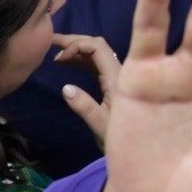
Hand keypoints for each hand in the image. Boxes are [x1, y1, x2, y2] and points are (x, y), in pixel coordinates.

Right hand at [54, 34, 121, 148]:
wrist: (141, 151)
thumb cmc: (124, 141)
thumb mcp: (101, 126)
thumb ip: (85, 108)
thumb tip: (66, 88)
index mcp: (118, 78)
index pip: (99, 48)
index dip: (77, 45)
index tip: (58, 59)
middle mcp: (119, 73)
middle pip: (98, 46)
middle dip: (75, 40)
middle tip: (49, 41)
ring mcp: (117, 77)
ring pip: (97, 54)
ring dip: (76, 49)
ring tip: (54, 51)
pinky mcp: (113, 83)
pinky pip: (96, 64)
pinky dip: (81, 59)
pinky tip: (66, 63)